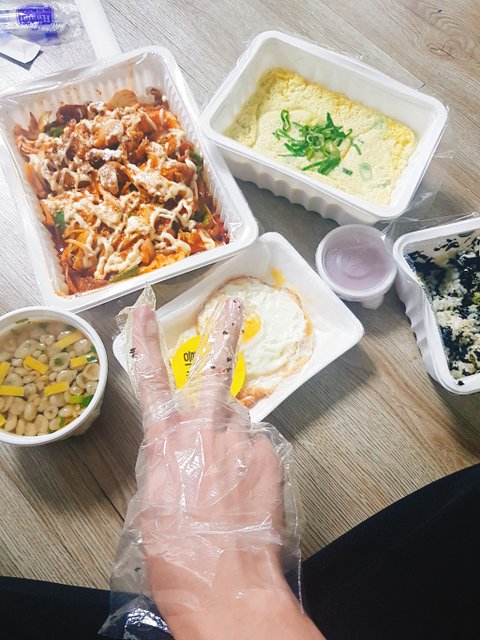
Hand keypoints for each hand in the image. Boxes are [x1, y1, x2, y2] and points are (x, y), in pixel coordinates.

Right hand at [129, 297, 323, 639]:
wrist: (227, 586)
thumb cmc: (180, 554)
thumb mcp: (154, 504)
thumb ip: (166, 462)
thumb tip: (180, 448)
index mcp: (167, 441)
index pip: (150, 377)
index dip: (145, 340)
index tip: (144, 310)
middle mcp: (206, 430)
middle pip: (216, 370)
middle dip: (224, 332)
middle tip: (233, 306)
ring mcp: (243, 439)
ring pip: (239, 420)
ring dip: (234, 436)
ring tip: (229, 479)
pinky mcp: (271, 455)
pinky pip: (258, 446)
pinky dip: (252, 460)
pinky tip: (246, 491)